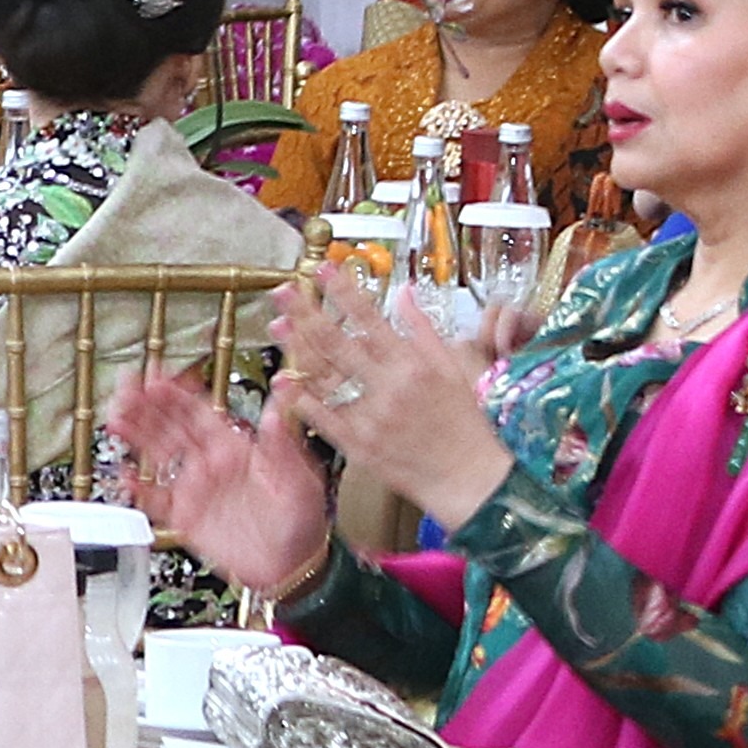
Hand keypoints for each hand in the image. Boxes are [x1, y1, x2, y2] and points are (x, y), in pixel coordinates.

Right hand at [106, 365, 336, 598]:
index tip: (156, 377)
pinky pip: (155, 498)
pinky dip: (138, 487)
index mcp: (236, 449)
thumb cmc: (302, 523)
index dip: (176, 393)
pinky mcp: (187, 516)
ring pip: (157, 454)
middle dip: (146, 405)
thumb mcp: (301, 479)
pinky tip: (126, 474)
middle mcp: (211, 464)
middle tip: (126, 387)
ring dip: (136, 435)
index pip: (199, 413)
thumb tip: (279, 405)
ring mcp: (196, 488)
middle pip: (170, 426)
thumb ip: (284, 442)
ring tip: (115, 417)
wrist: (293, 568)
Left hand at [268, 262, 515, 522]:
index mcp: (413, 365)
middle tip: (282, 290)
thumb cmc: (464, 422)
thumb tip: (405, 293)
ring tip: (276, 324)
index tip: (321, 269)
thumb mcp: (454, 369)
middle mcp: (389, 387)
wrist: (470, 479)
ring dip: (297, 349)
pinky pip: (322, 417)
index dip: (343, 292)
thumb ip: (424, 330)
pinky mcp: (358, 445)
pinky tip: (282, 378)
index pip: (371, 319)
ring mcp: (371, 417)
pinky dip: (300, 398)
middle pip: (338, 342)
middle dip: (306, 313)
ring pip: (324, 376)